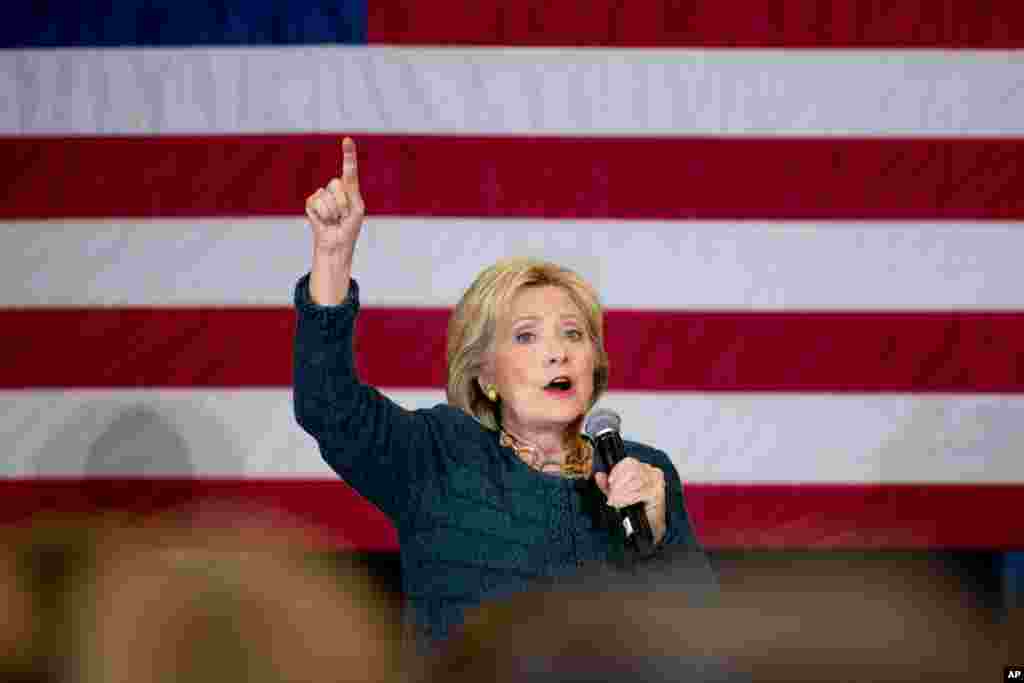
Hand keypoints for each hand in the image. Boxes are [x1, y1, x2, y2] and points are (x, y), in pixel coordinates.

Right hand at [305, 137, 365, 255]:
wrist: (336, 244)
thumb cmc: (349, 229)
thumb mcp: (357, 209)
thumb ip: (351, 193)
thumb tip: (341, 180)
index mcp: (349, 190)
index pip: (349, 170)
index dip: (348, 154)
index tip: (347, 140)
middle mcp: (335, 189)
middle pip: (337, 184)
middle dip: (342, 203)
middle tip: (343, 216)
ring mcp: (322, 195)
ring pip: (327, 196)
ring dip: (333, 212)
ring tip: (335, 220)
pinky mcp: (311, 203)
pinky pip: (317, 202)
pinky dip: (323, 214)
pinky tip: (324, 220)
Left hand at [595, 457, 666, 544]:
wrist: (650, 524)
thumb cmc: (637, 507)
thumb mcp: (618, 494)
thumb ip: (607, 485)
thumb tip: (598, 475)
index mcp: (643, 468)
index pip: (630, 461)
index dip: (617, 470)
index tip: (609, 481)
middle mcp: (652, 472)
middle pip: (632, 470)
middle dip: (618, 483)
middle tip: (611, 495)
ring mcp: (656, 483)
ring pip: (635, 482)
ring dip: (621, 493)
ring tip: (615, 501)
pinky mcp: (657, 493)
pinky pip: (640, 493)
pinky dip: (628, 499)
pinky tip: (622, 504)